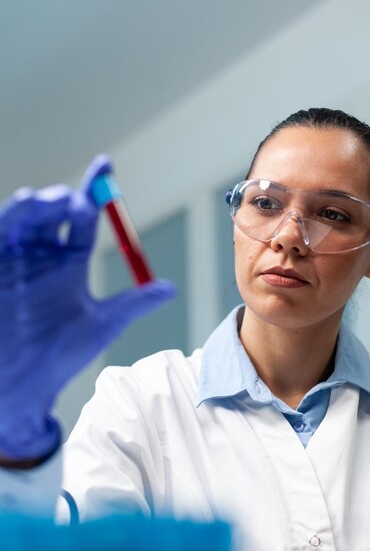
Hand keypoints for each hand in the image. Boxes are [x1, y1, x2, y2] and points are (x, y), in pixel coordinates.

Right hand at [0, 159, 174, 459]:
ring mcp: (15, 257)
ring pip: (26, 216)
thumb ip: (134, 304)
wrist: (18, 384)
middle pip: (56, 210)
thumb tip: (171, 288)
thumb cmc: (59, 356)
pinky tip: (25, 207)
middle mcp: (43, 253)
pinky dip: (10, 217)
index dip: (95, 190)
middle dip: (67, 197)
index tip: (105, 165)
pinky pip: (1, 232)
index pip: (86, 216)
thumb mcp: (102, 324)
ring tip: (56, 204)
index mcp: (71, 261)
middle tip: (81, 203)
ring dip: (40, 203)